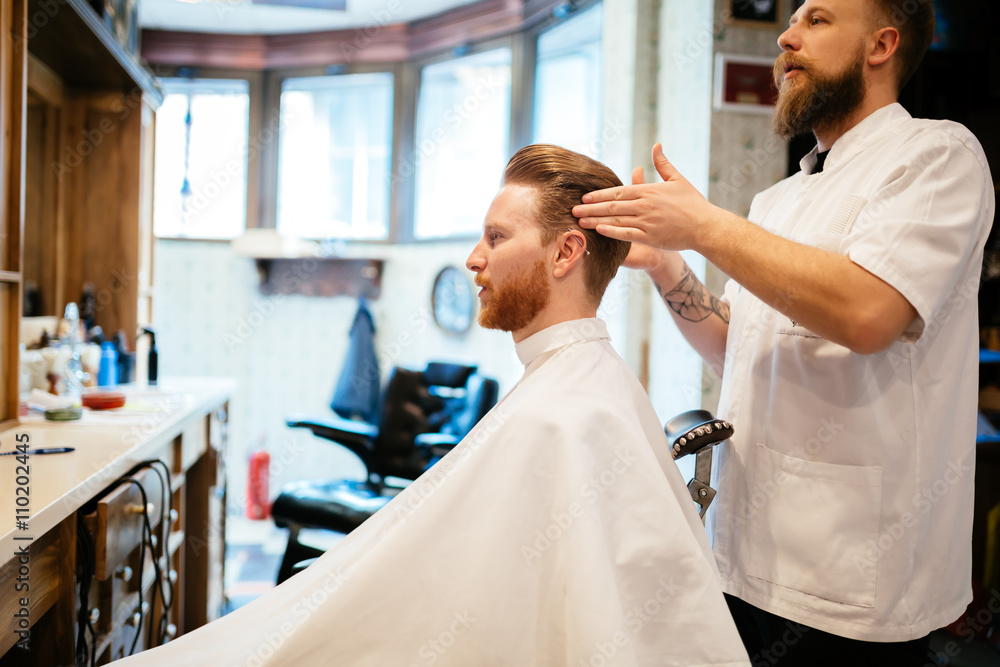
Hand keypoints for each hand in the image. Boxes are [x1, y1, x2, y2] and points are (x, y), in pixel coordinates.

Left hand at [572, 143, 717, 250]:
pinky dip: (612, 232)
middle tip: (572, 210)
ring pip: (615, 220)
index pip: (618, 192)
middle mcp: (644, 205)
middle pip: (611, 206)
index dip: (599, 195)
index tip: (584, 197)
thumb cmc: (692, 203)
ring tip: (579, 222)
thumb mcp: (677, 179)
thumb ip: (662, 163)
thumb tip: (656, 144)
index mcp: (649, 191)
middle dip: (590, 208)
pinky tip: (599, 231)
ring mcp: (646, 222)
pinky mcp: (650, 237)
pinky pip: (626, 234)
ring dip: (595, 220)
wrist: (705, 226)